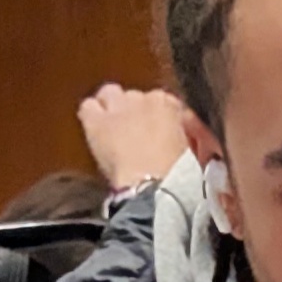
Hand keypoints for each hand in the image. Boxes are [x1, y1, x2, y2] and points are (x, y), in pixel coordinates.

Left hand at [76, 84, 204, 191]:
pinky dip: (91, 114)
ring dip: (111, 107)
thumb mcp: (193, 151)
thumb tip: (183, 140)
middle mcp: (143, 98)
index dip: (160, 119)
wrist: (153, 187)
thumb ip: (187, 137)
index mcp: (170, 104)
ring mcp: (118, 107)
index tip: (161, 136)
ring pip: (110, 94)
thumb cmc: (177, 174)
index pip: (164, 102)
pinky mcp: (96, 121)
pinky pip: (88, 106)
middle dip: (135, 112)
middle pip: (135, 97)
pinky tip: (94, 127)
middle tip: (135, 135)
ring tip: (112, 128)